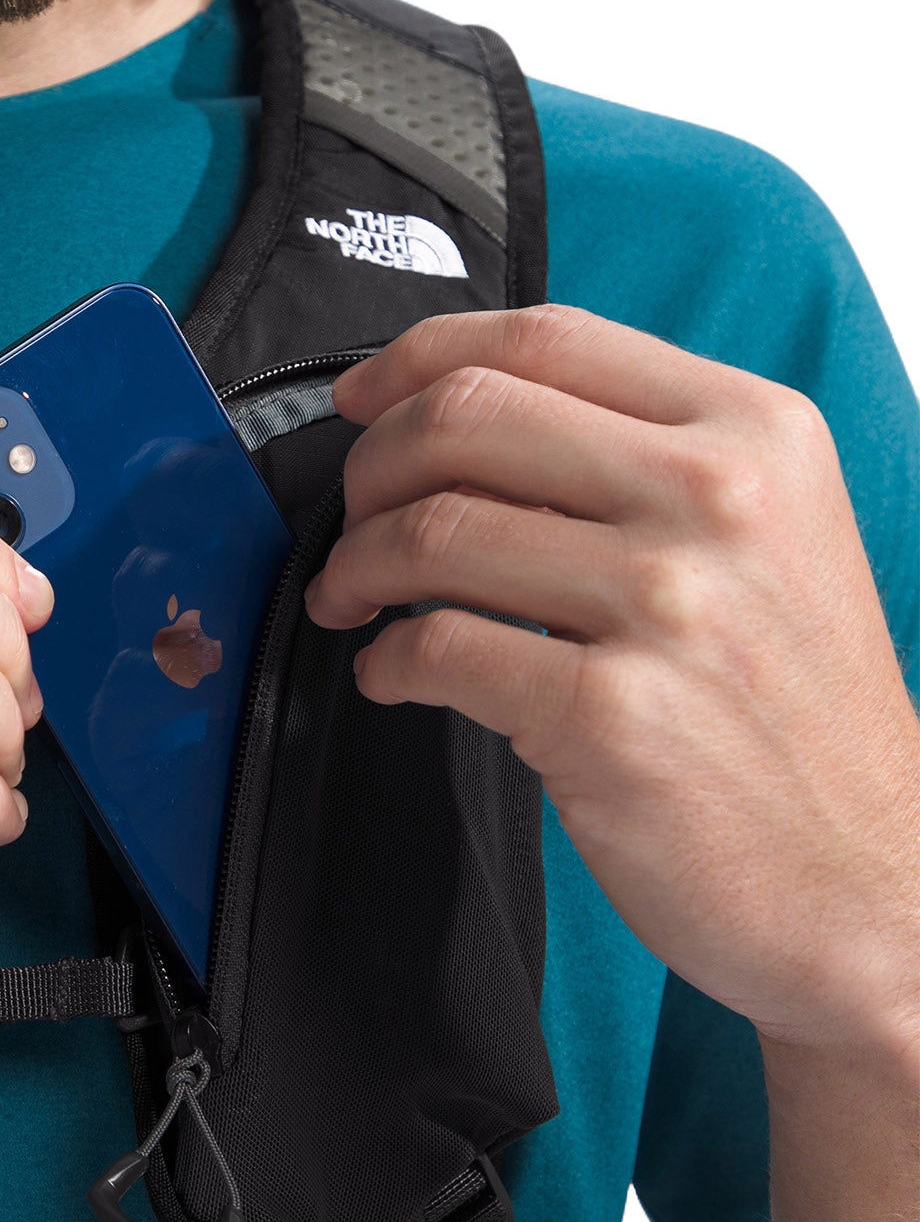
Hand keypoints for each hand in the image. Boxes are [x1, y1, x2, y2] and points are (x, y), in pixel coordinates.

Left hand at [305, 306, 919, 1061]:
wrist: (875, 884)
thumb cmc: (794, 708)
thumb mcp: (766, 532)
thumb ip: (638, 452)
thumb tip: (453, 410)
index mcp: (755, 430)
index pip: (544, 337)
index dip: (419, 357)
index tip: (362, 396)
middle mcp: (720, 499)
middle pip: (467, 415)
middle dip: (371, 464)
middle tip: (354, 518)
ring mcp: (669, 606)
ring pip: (433, 529)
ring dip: (357, 565)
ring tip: (354, 599)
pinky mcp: (612, 717)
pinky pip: (436, 648)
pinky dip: (384, 660)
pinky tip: (395, 674)